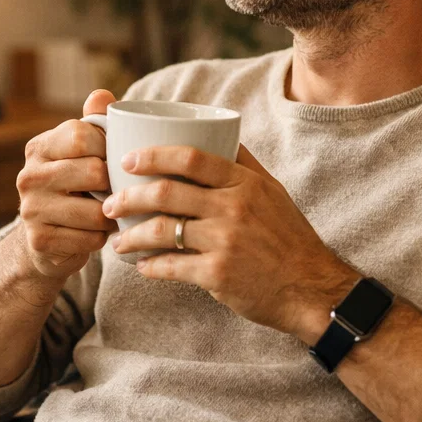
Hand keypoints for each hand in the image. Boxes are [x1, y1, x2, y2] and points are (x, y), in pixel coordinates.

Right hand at [14, 89, 116, 281]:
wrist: (47, 238)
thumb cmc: (74, 187)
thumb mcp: (81, 152)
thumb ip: (94, 123)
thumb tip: (101, 95)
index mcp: (39, 147)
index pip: (83, 136)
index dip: (109, 147)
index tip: (113, 158)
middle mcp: (28, 176)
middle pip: (94, 172)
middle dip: (114, 184)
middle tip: (116, 190)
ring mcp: (30, 210)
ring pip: (97, 211)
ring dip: (111, 215)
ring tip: (109, 213)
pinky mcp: (39, 240)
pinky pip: (91, 239)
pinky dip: (101, 238)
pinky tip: (95, 233)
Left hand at [104, 144, 358, 340]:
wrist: (311, 288)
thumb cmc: (288, 238)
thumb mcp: (272, 191)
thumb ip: (243, 164)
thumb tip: (219, 133)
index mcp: (244, 182)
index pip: (190, 158)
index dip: (153, 156)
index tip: (127, 160)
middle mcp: (234, 208)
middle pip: (166, 193)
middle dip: (129, 197)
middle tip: (110, 203)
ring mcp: (225, 241)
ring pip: (163, 231)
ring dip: (132, 236)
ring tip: (118, 241)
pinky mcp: (218, 274)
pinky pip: (172, 266)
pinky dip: (150, 266)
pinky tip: (141, 266)